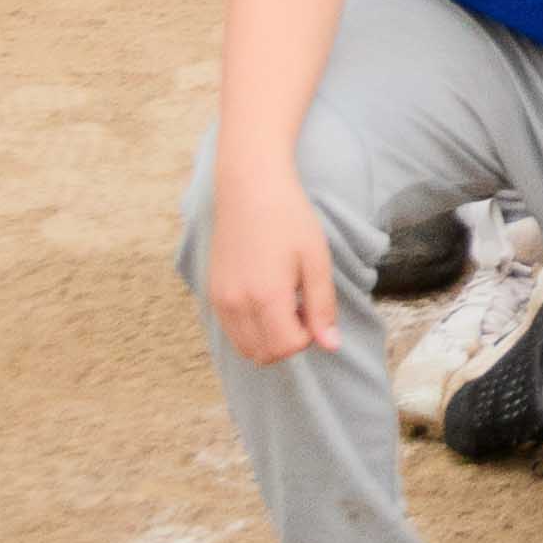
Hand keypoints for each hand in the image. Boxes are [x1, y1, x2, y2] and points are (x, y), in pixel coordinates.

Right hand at [204, 162, 341, 368]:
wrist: (249, 188)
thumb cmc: (289, 219)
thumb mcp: (316, 260)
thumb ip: (322, 307)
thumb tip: (331, 345)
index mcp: (265, 296)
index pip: (285, 348)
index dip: (307, 336)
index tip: (313, 307)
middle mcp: (235, 304)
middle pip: (263, 354)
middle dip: (288, 340)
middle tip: (301, 305)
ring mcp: (219, 300)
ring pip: (245, 347)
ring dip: (268, 337)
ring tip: (284, 301)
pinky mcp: (211, 293)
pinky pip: (231, 331)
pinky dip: (251, 328)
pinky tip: (266, 297)